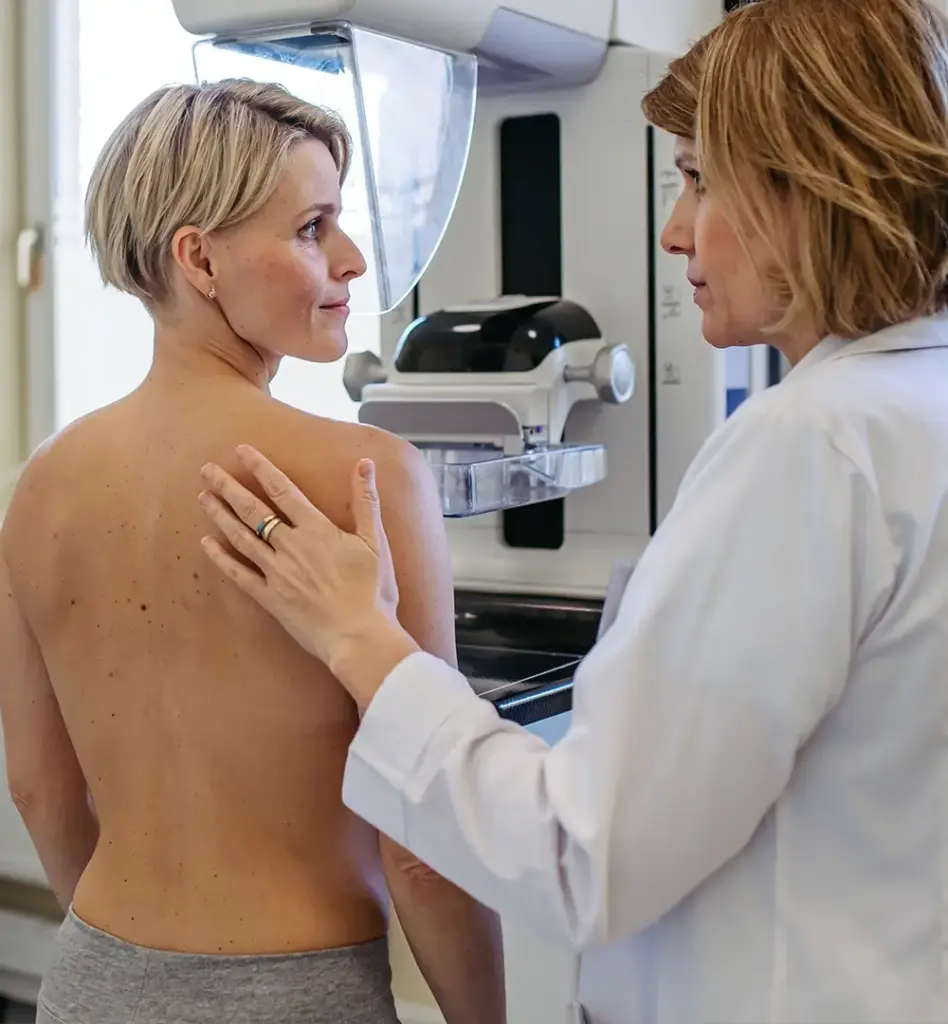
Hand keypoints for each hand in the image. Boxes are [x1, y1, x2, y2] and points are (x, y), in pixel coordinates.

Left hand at [197, 445, 406, 679]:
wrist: (359, 636)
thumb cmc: (373, 591)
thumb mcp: (376, 542)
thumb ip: (367, 501)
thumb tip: (364, 463)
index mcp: (317, 530)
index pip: (283, 490)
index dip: (260, 468)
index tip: (241, 451)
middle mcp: (291, 546)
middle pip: (253, 510)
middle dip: (228, 487)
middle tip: (207, 470)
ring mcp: (277, 573)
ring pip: (241, 537)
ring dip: (220, 515)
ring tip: (203, 497)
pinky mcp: (271, 599)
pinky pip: (239, 575)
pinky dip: (221, 558)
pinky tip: (207, 544)